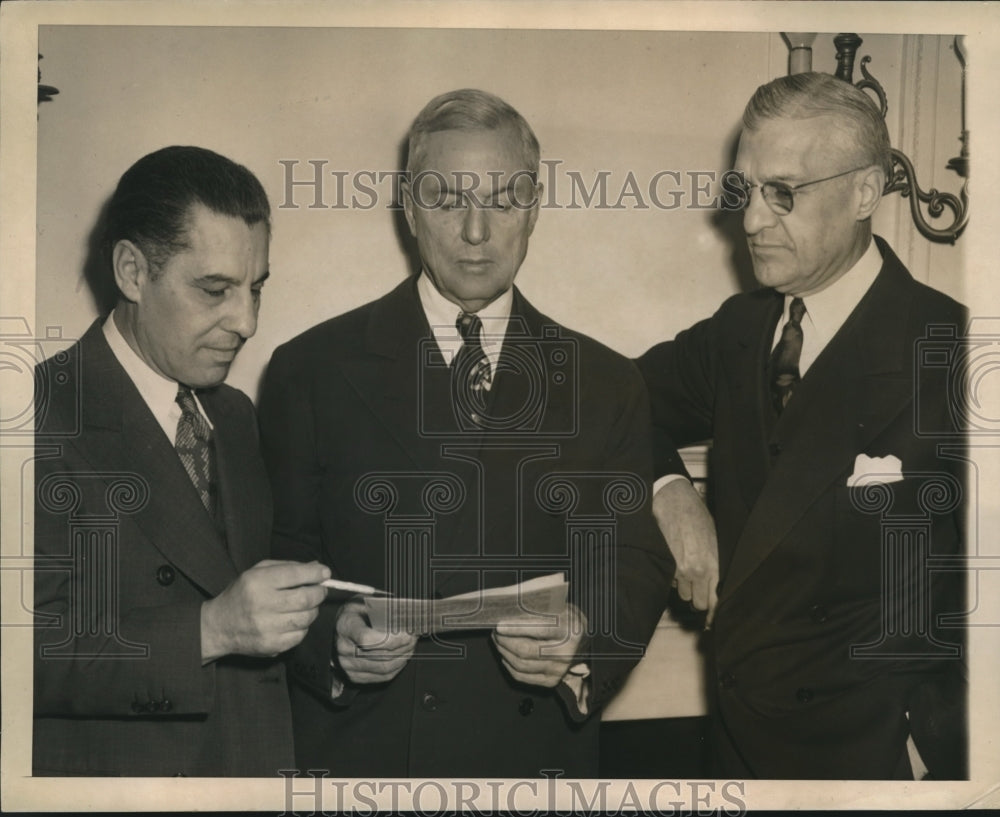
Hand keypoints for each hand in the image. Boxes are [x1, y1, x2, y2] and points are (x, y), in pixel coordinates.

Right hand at [201, 559, 329, 661]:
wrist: (219, 626)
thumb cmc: (243, 594)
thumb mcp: (258, 571)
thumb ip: (288, 567)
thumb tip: (318, 567)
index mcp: (258, 582)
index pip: (295, 574)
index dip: (316, 573)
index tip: (325, 573)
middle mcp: (262, 605)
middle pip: (306, 598)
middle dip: (319, 592)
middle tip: (319, 590)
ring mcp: (267, 628)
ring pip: (307, 618)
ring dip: (312, 610)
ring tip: (305, 605)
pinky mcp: (271, 646)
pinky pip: (300, 635)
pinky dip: (303, 627)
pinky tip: (294, 621)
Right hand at [334, 601, 416, 683]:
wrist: (338, 628)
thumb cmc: (355, 613)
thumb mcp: (366, 602)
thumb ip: (384, 608)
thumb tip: (408, 615)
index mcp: (345, 626)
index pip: (367, 639)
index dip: (392, 639)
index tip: (407, 633)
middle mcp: (343, 648)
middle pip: (380, 655)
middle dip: (403, 647)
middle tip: (414, 637)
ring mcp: (348, 665)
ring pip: (384, 668)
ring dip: (403, 657)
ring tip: (411, 645)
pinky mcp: (355, 676)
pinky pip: (383, 677)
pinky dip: (397, 667)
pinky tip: (403, 655)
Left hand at [493, 603, 586, 687]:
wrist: (584, 643)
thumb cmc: (567, 622)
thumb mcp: (559, 609)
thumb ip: (538, 609)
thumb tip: (509, 611)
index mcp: (570, 631)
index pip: (539, 630)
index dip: (516, 628)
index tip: (499, 625)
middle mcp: (566, 653)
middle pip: (526, 650)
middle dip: (505, 641)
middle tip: (495, 632)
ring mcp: (558, 670)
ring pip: (521, 664)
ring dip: (504, 652)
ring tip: (498, 641)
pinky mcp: (551, 681)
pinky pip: (522, 676)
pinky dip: (508, 665)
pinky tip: (505, 655)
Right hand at [652, 478, 718, 626]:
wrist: (673, 500)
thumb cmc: (697, 516)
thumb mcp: (715, 540)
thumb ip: (716, 565)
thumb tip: (717, 585)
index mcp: (714, 564)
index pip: (716, 601)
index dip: (714, 615)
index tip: (711, 623)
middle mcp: (697, 570)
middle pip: (697, 603)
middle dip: (698, 598)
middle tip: (698, 587)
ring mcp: (679, 569)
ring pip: (683, 594)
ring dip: (685, 587)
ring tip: (687, 569)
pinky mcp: (664, 564)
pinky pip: (671, 582)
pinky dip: (674, 577)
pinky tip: (676, 561)